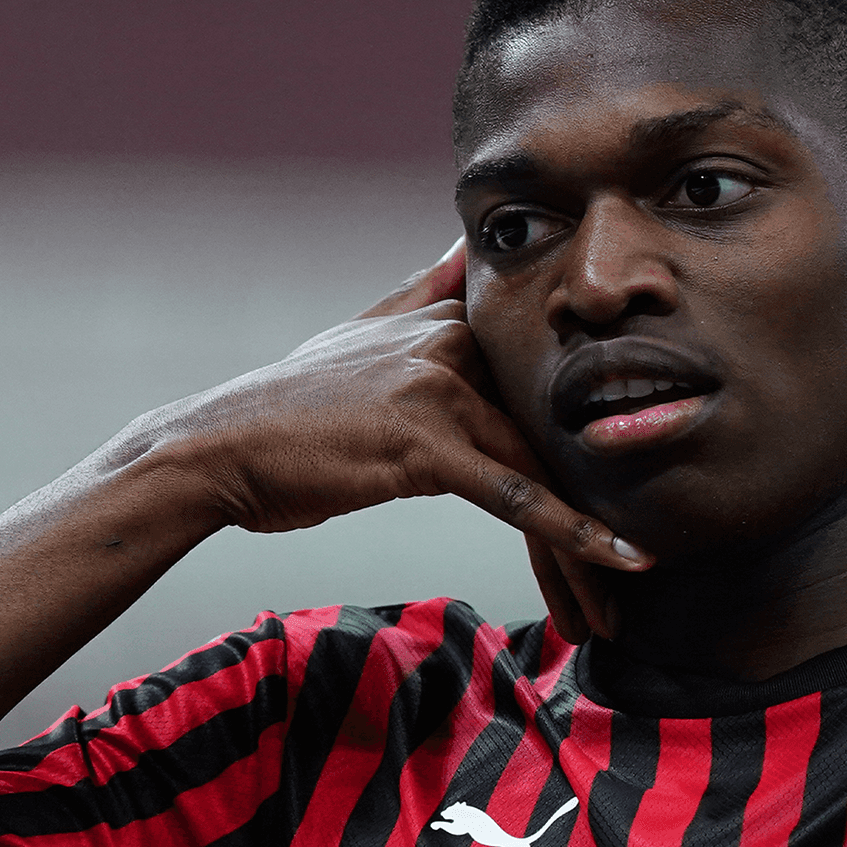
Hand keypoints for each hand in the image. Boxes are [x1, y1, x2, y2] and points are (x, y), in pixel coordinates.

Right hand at [141, 238, 651, 588]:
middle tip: (631, 580)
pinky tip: (619, 564)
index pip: (540, 392)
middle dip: (594, 510)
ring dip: (586, 545)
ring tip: (619, 603)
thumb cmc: (286, 409)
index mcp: (448, 322)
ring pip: (540, 470)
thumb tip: (467, 243)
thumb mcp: (358, 333)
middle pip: (550, 434)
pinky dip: (572, 533)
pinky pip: (516, 494)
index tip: (629, 506)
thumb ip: (422, 291)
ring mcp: (442, 390)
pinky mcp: (425, 442)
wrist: (216, 446)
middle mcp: (454, 345)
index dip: (583, 453)